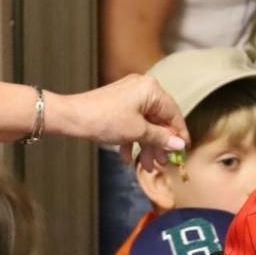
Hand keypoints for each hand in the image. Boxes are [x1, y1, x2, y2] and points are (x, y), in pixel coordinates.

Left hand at [59, 75, 188, 170]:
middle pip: (159, 120)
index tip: (183, 151)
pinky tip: (126, 158)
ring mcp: (129, 96)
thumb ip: (161, 137)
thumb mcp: (138, 132)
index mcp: (151, 90)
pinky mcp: (118, 104)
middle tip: (162, 163)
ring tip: (146, 165)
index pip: (173, 113)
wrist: (72, 117)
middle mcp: (142, 88)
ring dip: (146, 145)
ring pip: (145, 124)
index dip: (179, 134)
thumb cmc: (104, 120)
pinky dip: (131, 139)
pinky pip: (132, 122)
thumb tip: (179, 144)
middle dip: (159, 144)